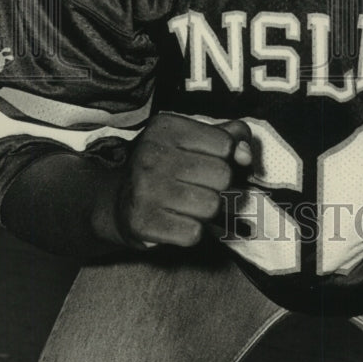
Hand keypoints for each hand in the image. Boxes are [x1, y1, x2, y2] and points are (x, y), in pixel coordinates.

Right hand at [97, 113, 251, 249]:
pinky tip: (175, 220)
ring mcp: (144, 189)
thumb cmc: (166, 166)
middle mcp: (152, 154)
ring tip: (186, 203)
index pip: (225, 144)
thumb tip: (245, 155)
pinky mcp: (142, 222)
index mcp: (166, 127)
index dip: (223, 158)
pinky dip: (190, 231)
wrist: (116, 201)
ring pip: (212, 206)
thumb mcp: (194, 139)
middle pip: (222, 176)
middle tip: (196, 186)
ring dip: (205, 210)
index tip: (205, 162)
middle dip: (217, 186)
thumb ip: (230, 137)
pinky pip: (194, 234)